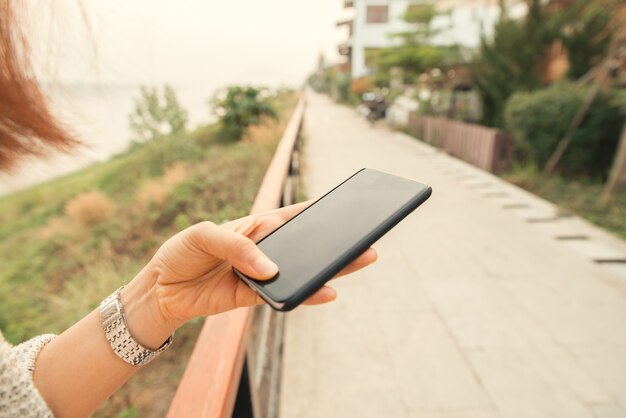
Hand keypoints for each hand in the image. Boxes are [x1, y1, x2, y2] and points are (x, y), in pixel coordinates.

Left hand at [122, 201, 376, 345]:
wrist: (160, 288)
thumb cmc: (182, 251)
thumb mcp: (203, 235)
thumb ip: (237, 246)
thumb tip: (271, 268)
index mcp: (257, 225)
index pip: (295, 215)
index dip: (321, 210)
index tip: (350, 205)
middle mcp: (266, 249)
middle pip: (307, 244)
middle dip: (337, 241)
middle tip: (367, 239)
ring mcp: (263, 274)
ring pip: (302, 270)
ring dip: (329, 268)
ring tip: (360, 261)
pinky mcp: (255, 297)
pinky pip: (285, 294)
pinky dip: (305, 294)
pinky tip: (326, 291)